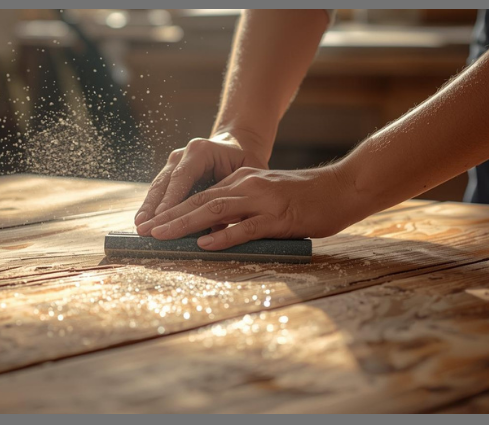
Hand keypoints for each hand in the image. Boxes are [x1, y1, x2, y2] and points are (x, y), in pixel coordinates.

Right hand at [134, 132, 268, 225]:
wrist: (236, 146)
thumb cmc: (245, 160)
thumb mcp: (246, 173)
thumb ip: (234, 195)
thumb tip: (219, 227)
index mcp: (201, 151)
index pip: (183, 176)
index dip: (172, 197)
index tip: (162, 216)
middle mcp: (183, 154)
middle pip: (165, 182)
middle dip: (154, 206)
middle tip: (145, 226)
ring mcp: (174, 163)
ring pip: (158, 187)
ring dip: (148, 208)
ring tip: (140, 226)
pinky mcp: (170, 173)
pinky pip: (159, 192)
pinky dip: (152, 207)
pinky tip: (144, 222)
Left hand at [135, 166, 357, 249]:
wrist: (344, 188)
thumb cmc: (308, 199)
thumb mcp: (269, 197)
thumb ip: (244, 210)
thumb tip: (216, 231)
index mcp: (244, 181)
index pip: (201, 195)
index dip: (174, 209)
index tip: (152, 223)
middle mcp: (248, 186)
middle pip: (200, 200)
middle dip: (169, 216)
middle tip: (145, 231)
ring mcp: (263, 200)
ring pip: (215, 210)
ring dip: (185, 223)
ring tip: (162, 235)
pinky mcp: (279, 216)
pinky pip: (246, 227)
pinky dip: (223, 235)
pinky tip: (204, 243)